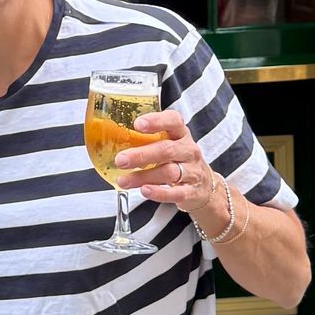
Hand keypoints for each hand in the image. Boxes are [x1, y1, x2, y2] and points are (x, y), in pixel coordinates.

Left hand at [119, 109, 225, 229]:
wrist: (204, 186)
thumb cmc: (178, 160)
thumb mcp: (168, 144)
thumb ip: (146, 140)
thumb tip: (110, 139)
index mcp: (181, 134)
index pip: (173, 121)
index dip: (156, 121)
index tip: (137, 124)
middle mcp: (188, 150)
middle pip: (166, 150)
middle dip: (141, 155)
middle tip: (120, 160)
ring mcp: (192, 171)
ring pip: (168, 172)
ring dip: (143, 176)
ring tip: (123, 180)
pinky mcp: (192, 192)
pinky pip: (176, 193)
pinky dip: (159, 193)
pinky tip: (144, 191)